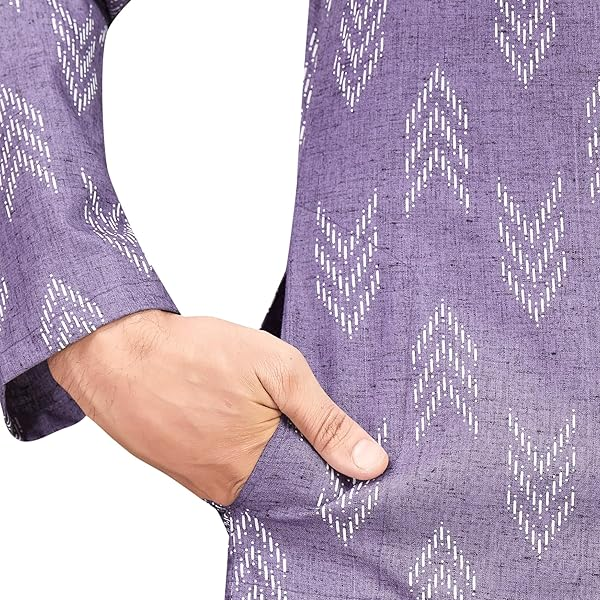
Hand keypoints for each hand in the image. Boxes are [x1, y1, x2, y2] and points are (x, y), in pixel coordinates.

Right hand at [47, 310, 388, 505]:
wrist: (120, 351)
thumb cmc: (195, 355)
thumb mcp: (278, 373)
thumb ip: (325, 422)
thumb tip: (371, 465)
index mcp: (257, 473)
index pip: (315, 487)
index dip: (333, 459)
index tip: (344, 440)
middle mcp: (228, 488)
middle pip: (284, 477)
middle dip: (298, 446)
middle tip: (294, 408)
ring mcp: (199, 478)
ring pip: (253, 467)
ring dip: (264, 439)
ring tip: (258, 404)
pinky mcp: (180, 464)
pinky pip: (223, 459)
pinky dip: (236, 437)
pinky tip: (233, 410)